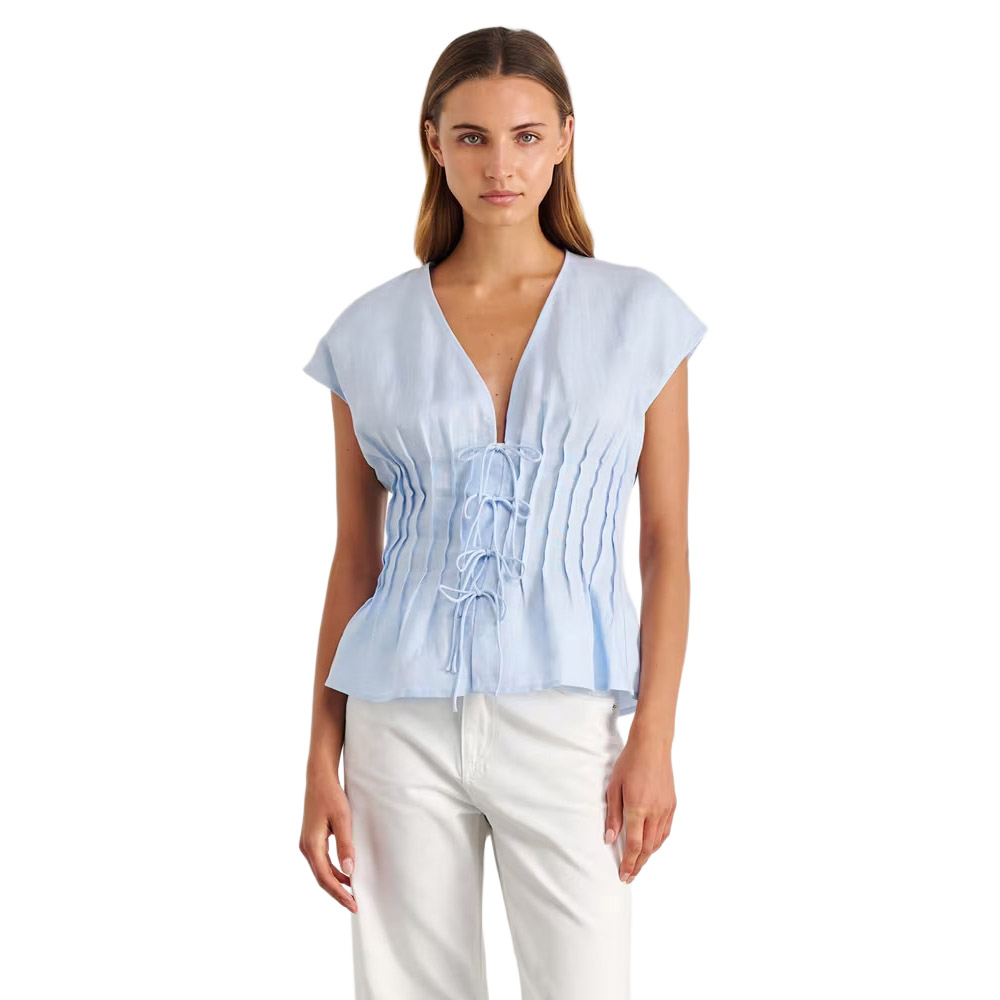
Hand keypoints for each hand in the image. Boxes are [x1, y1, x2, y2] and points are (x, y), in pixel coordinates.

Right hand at [299, 766, 357, 912]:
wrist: (319, 778)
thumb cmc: (331, 796)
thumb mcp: (342, 820)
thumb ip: (346, 846)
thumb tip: (349, 871)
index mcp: (312, 845)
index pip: (326, 878)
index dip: (340, 893)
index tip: (354, 904)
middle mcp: (305, 847)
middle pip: (322, 878)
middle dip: (338, 893)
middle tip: (355, 905)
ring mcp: (306, 844)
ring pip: (321, 871)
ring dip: (336, 882)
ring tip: (352, 892)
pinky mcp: (311, 839)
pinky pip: (321, 862)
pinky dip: (333, 871)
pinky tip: (345, 874)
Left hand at [604, 726, 675, 882]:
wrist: (652, 746)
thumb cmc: (629, 762)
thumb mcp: (614, 787)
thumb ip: (613, 815)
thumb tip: (610, 838)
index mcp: (638, 808)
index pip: (633, 844)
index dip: (628, 863)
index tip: (623, 875)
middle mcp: (654, 812)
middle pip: (647, 848)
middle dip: (638, 865)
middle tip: (629, 876)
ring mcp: (666, 809)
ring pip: (658, 841)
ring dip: (648, 855)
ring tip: (638, 863)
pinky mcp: (672, 805)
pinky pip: (666, 830)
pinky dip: (658, 842)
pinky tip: (651, 845)